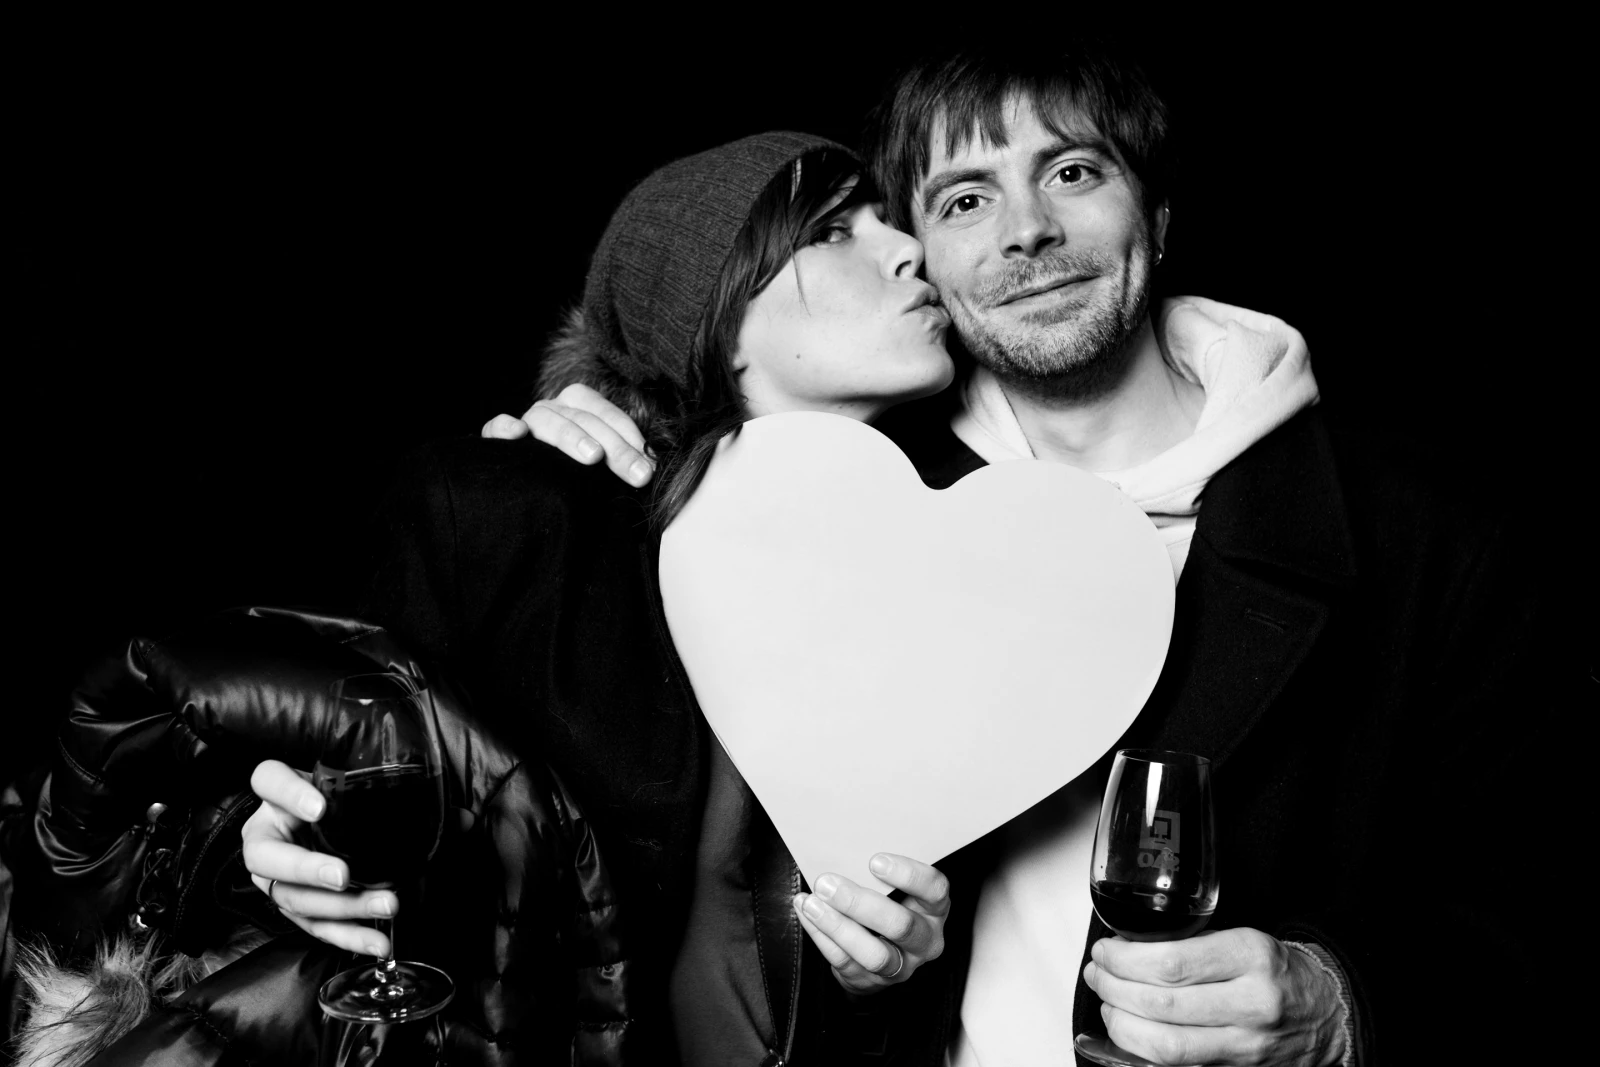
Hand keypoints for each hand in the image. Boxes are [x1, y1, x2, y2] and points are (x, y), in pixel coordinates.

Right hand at [240, 759, 397, 956]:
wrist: (322, 823)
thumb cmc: (334, 797)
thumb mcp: (343, 782)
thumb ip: (367, 786)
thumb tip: (435, 806)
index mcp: (273, 796)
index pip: (268, 781)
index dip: (290, 795)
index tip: (320, 807)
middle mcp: (264, 838)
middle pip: (268, 857)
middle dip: (306, 870)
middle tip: (342, 876)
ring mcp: (274, 878)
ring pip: (296, 899)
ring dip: (341, 908)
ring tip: (385, 905)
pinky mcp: (295, 908)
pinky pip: (317, 927)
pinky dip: (350, 936)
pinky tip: (377, 941)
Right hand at [481, 383, 653, 486]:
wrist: (532, 492)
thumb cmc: (574, 477)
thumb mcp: (601, 466)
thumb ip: (621, 461)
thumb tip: (651, 469)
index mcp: (578, 407)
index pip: (606, 413)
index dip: (630, 437)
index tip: (650, 467)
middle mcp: (553, 409)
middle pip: (584, 418)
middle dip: (615, 447)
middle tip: (637, 474)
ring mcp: (526, 420)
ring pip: (547, 418)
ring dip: (571, 435)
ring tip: (593, 457)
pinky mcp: (497, 438)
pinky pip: (496, 426)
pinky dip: (505, 427)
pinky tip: (517, 434)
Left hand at [792, 853, 949, 994]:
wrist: (881, 950)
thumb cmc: (888, 903)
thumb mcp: (896, 887)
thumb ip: (881, 873)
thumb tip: (845, 846)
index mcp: (935, 908)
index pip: (934, 890)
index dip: (908, 875)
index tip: (874, 861)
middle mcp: (925, 940)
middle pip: (901, 925)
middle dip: (859, 904)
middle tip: (828, 884)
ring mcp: (902, 965)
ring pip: (874, 954)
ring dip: (838, 926)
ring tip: (813, 903)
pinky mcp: (873, 981)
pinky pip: (845, 961)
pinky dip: (821, 935)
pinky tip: (807, 913)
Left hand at [1083, 928, 1346, 1065]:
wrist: (1328, 1013)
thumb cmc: (1277, 971)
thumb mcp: (1244, 939)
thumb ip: (1193, 944)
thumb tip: (1128, 948)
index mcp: (1250, 957)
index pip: (1171, 962)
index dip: (1124, 960)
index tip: (1105, 951)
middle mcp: (1251, 1004)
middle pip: (1161, 1004)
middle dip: (1114, 989)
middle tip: (1097, 973)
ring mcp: (1246, 1045)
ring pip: (1165, 1046)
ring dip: (1121, 1024)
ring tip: (1107, 1003)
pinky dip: (1143, 1052)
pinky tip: (1129, 1033)